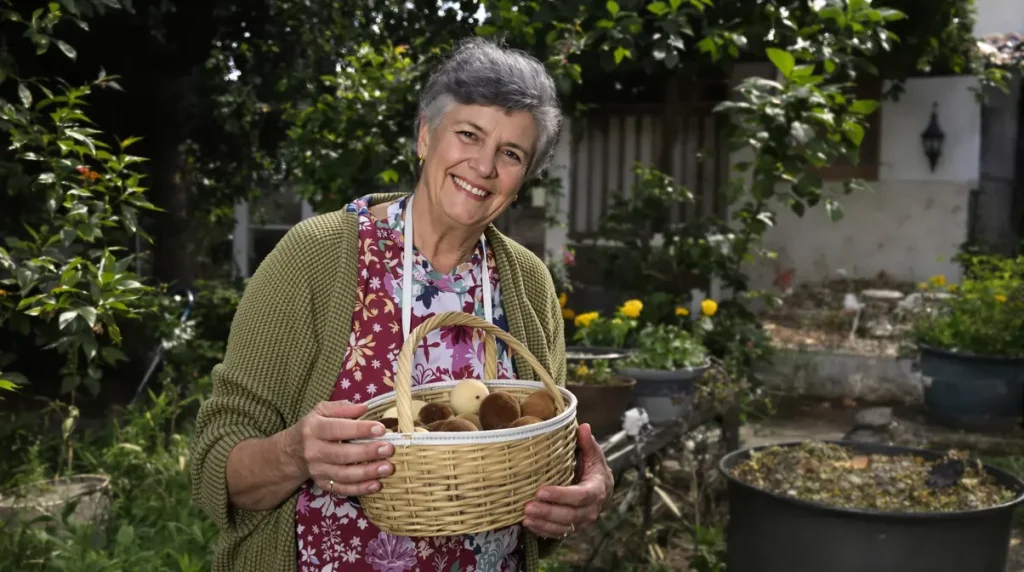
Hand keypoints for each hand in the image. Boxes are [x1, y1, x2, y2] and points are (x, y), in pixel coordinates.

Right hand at [289, 400, 393, 496]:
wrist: (292, 452)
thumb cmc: (314, 428)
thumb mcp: (321, 411)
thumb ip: (342, 408)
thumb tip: (365, 407)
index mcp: (314, 429)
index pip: (337, 429)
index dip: (360, 429)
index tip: (381, 429)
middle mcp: (314, 451)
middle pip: (342, 454)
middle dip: (367, 452)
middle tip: (388, 449)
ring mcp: (318, 470)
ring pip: (343, 475)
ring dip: (367, 473)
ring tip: (387, 468)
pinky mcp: (322, 484)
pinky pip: (342, 489)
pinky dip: (359, 489)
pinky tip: (376, 485)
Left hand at [523, 423, 612, 538]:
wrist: (602, 490)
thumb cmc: (593, 469)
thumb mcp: (593, 454)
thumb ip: (587, 443)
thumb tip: (583, 427)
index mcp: (596, 490)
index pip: (580, 496)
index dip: (561, 495)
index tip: (541, 491)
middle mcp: (590, 510)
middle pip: (569, 515)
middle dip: (547, 511)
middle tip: (527, 506)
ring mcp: (581, 522)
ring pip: (563, 527)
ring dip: (543, 523)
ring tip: (525, 516)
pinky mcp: (572, 528)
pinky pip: (558, 533)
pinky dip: (543, 531)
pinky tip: (529, 524)